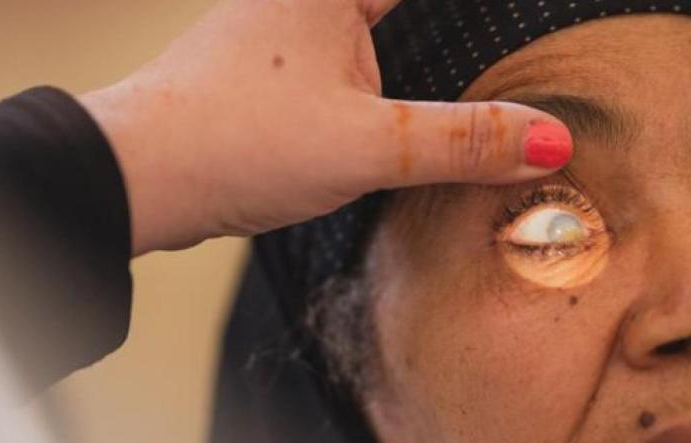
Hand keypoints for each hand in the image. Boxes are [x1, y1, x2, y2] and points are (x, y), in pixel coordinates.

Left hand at [80, 0, 572, 254]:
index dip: (480, 14)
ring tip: (480, 82)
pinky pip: (353, 59)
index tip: (533, 24)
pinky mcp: (275, 71)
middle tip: (513, 58)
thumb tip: (550, 140)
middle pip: (403, 10)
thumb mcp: (370, 144)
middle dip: (451, 32)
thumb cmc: (237, 141)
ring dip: (422, 55)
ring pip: (377, 30)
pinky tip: (413, 112)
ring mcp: (286, 29)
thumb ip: (465, 141)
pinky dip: (389, 79)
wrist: (140, 178)